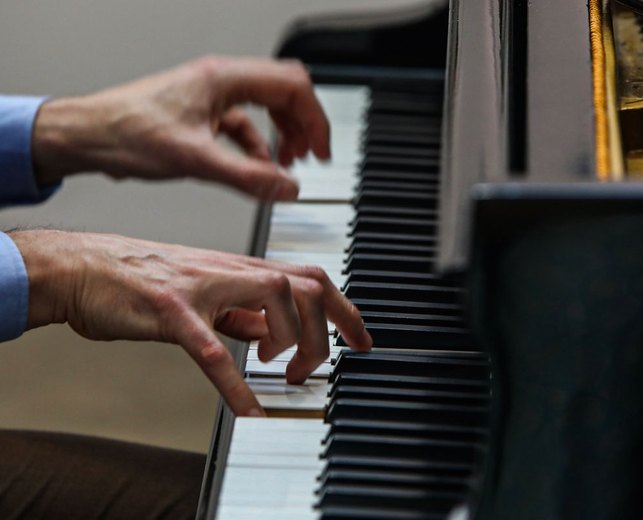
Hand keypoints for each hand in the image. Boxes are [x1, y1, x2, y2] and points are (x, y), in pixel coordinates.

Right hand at [10, 230, 370, 416]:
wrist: (79, 268)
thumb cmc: (137, 281)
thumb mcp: (202, 293)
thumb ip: (240, 310)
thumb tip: (273, 332)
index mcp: (238, 268)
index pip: (309, 277)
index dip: (344, 307)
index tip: (360, 339)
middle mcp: (228, 271)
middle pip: (307, 285)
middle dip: (329, 328)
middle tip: (314, 367)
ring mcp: (202, 287)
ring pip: (276, 299)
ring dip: (293, 343)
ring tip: (280, 374)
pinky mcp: (170, 311)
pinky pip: (212, 349)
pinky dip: (236, 384)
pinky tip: (249, 411)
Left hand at [32, 55, 329, 199]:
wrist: (85, 136)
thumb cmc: (125, 134)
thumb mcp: (195, 160)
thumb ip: (248, 176)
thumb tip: (288, 188)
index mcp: (224, 79)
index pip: (292, 86)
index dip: (315, 119)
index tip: (322, 150)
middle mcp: (220, 80)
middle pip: (284, 92)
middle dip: (304, 124)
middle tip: (313, 156)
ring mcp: (210, 95)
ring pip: (265, 106)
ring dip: (283, 133)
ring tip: (289, 162)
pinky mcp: (200, 112)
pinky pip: (243, 122)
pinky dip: (258, 144)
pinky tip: (256, 167)